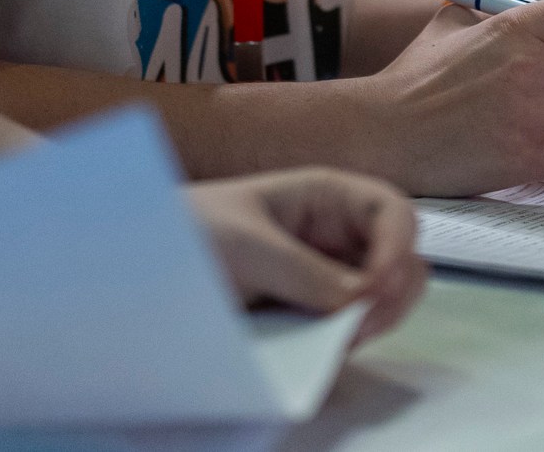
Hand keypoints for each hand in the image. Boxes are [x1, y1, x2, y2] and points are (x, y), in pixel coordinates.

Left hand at [186, 169, 425, 342]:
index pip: (393, 212)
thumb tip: (358, 302)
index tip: (376, 285)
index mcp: (327, 198)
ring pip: (384, 300)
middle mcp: (337, 237)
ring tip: (339, 340)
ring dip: (374, 320)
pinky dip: (349, 339)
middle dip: (392, 292)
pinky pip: (351, 328)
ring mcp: (328, 278)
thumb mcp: (245, 245)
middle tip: (359, 324)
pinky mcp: (313, 314)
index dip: (398, 246)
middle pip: (401, 261)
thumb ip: (304, 272)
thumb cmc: (190, 232)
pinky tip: (324, 347)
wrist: (142, 266)